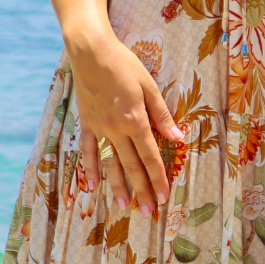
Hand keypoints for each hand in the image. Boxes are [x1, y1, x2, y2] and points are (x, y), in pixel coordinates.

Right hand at [70, 29, 185, 212]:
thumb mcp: (149, 86)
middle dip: (141, 190)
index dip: (158, 178)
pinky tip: (92, 186)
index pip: (150, 156)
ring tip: (125, 207)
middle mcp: (116, 129)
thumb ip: (162, 114)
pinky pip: (89, 151)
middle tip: (148, 211)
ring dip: (118, 187)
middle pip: (131, 166)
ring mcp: (99, 128)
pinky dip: (90, 169)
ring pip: (110, 163)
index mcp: (135, 120)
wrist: (90, 52)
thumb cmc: (123, 64)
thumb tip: (178, 138)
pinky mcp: (87, 123)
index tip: (164, 196)